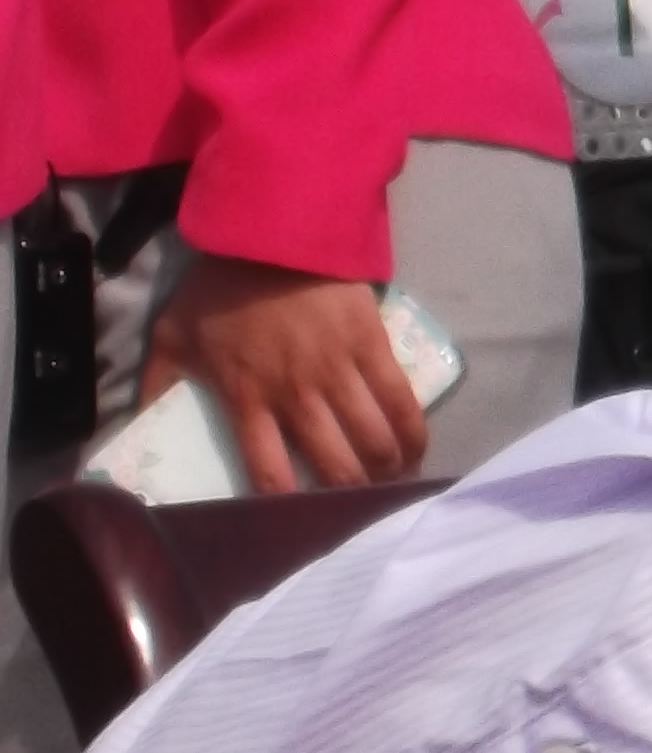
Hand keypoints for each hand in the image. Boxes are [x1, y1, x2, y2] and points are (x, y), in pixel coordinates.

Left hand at [143, 258, 428, 492]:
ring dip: (386, 467)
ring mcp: (337, 370)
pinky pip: (399, 396)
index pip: (267, 471)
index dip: (286, 504)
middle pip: (332, 464)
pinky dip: (412, 427)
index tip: (298, 519)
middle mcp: (295, 395)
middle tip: (359, 504)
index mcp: (246, 399)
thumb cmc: (220, 287)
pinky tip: (417, 447)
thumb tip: (133, 428)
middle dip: (350, 493)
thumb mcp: (170, 338)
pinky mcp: (371, 344)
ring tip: (393, 480)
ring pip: (370, 437)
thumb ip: (155, 385)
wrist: (270, 233)